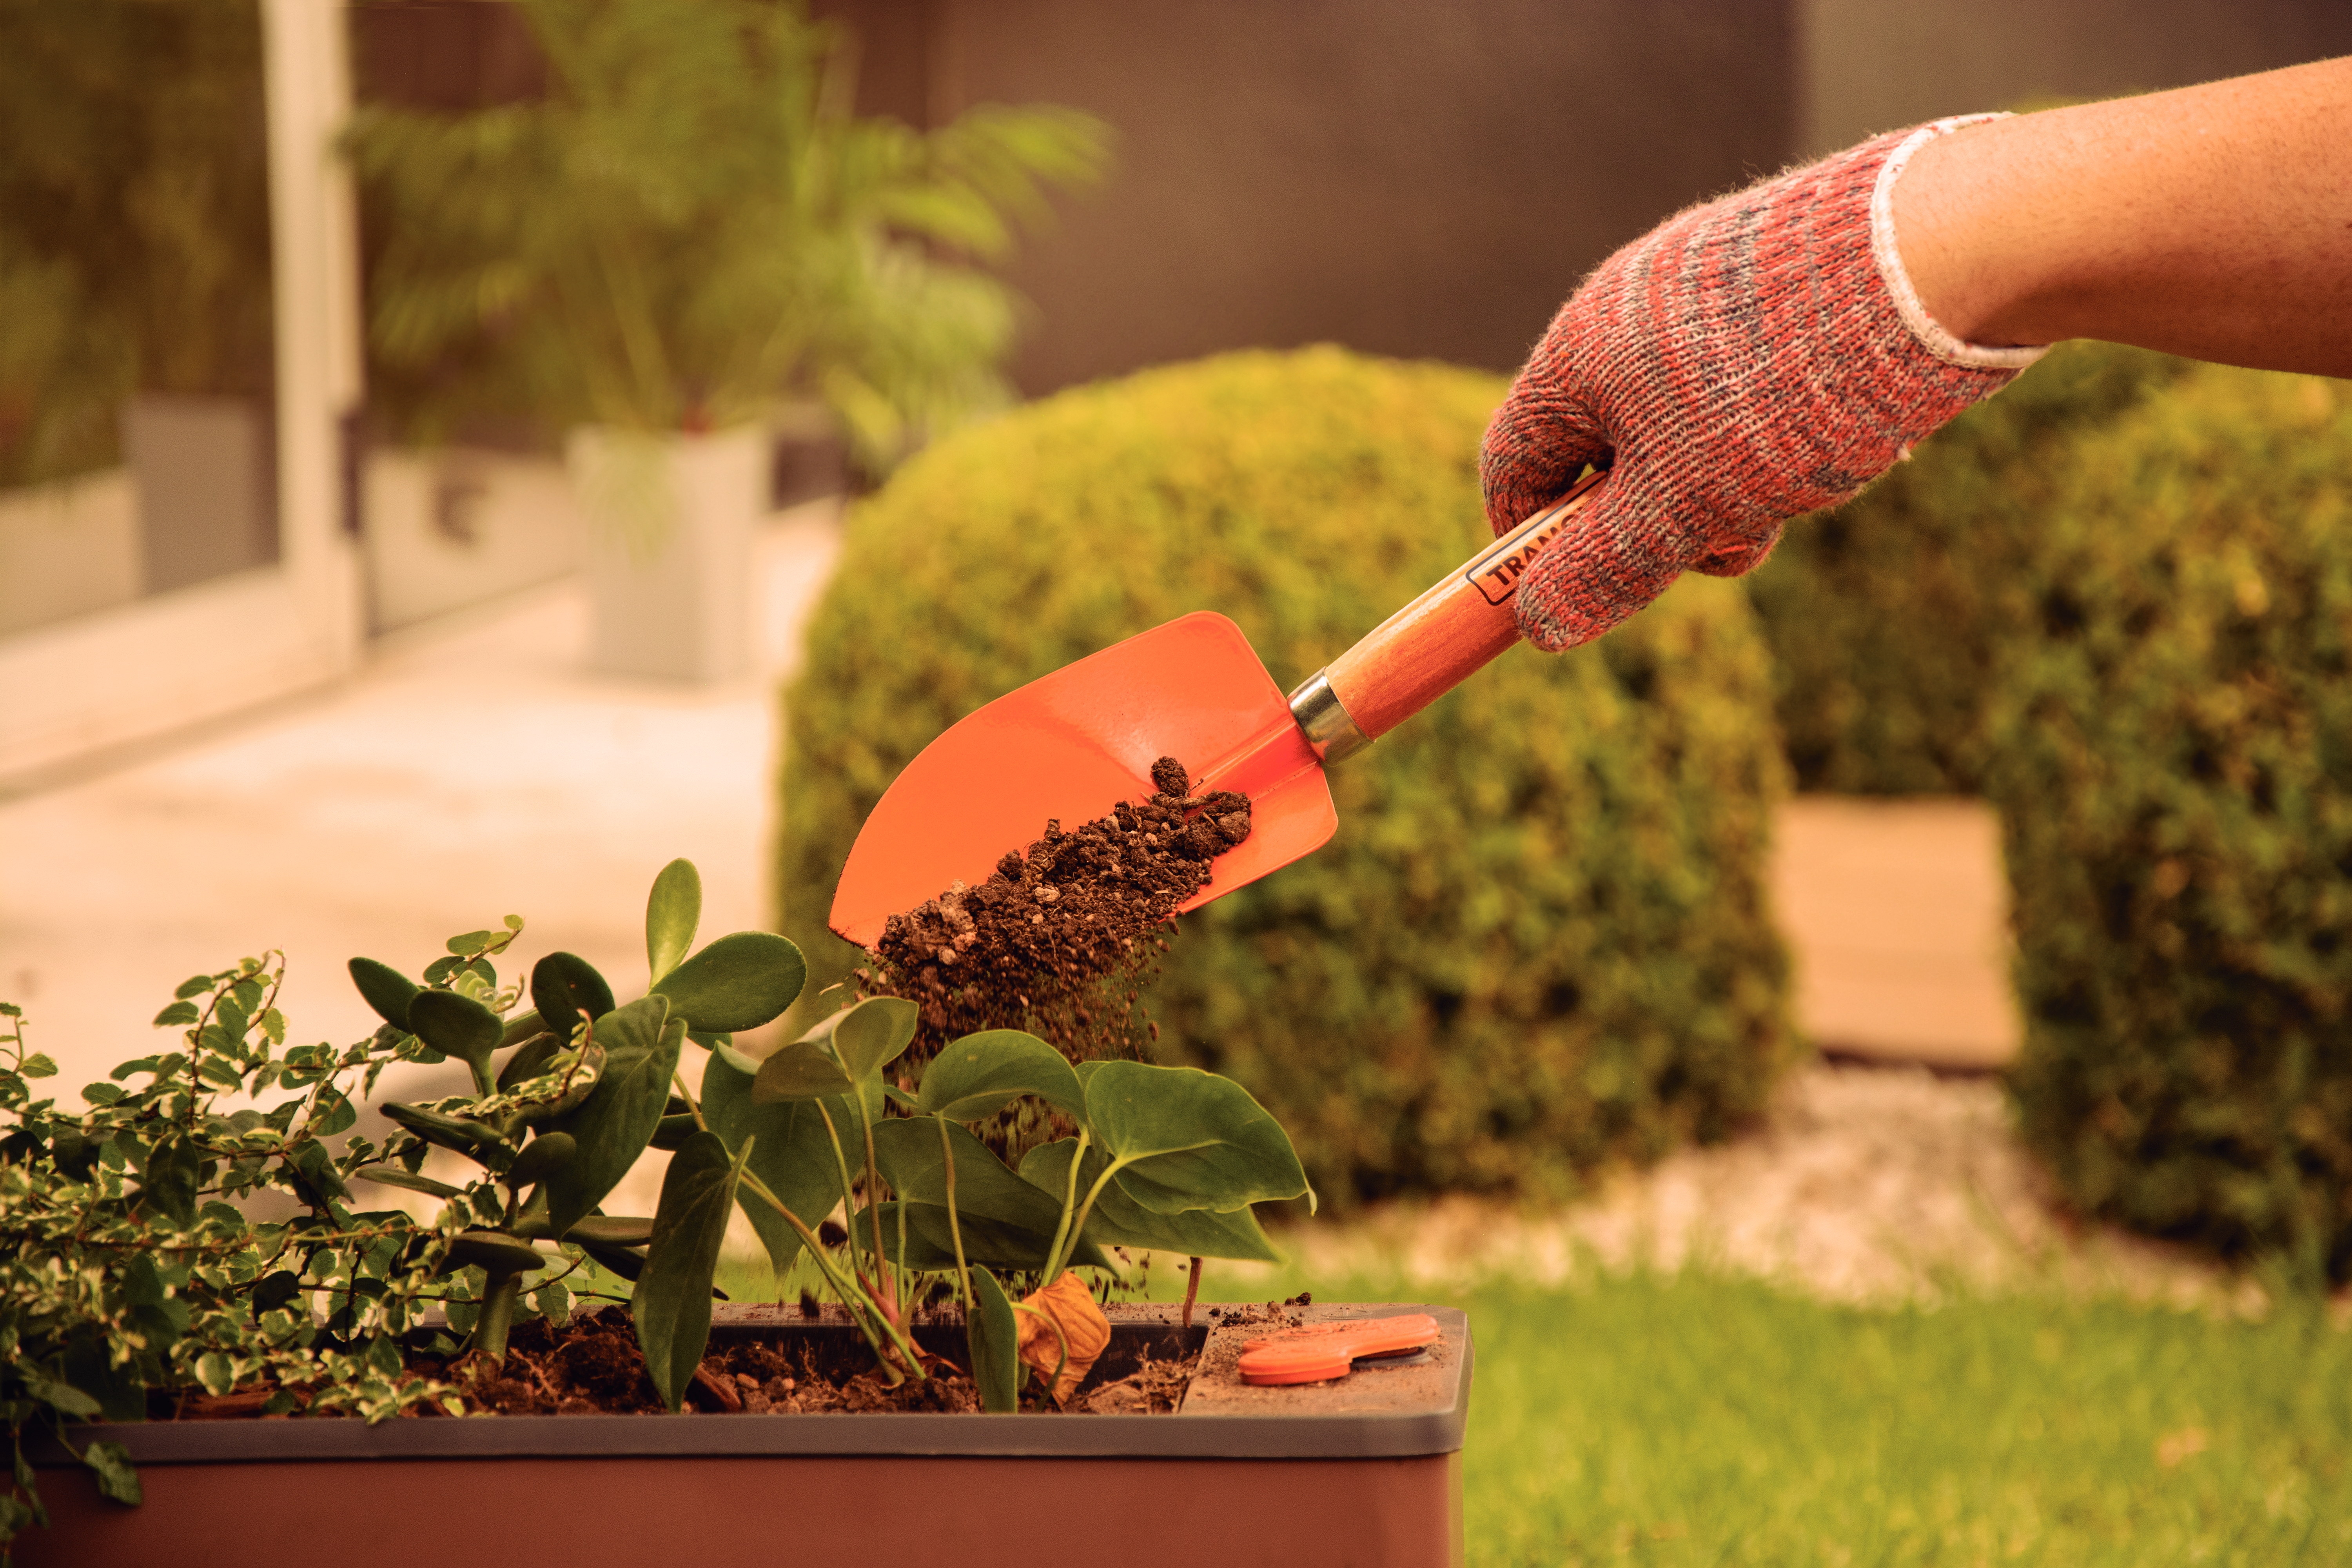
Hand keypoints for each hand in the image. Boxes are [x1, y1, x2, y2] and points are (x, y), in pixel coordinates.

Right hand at [1481, 119, 2039, 650]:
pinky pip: (1747, 381)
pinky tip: (1843, 422)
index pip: (1512, 462)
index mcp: (1577, 351)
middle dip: (1660, 517)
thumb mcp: (1684, 504)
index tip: (1580, 589)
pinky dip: (1779, 427)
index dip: (1531, 540)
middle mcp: (1629, 305)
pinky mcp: (1777, 278)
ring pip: (1687, 424)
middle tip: (1733, 537)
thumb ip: (1605, 569)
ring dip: (1730, 481)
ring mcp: (1705, 284)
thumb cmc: (1786, 386)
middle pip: (1606, 450)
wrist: (1941, 254)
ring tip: (1806, 472)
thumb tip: (1539, 625)